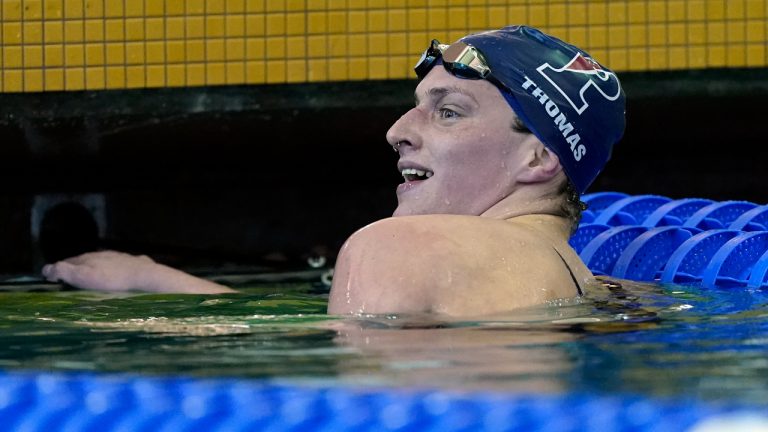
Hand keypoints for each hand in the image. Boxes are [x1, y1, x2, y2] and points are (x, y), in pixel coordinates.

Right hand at [42, 250, 157, 291]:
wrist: (144, 276)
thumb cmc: (112, 279)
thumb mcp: (84, 277)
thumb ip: (65, 271)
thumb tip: (46, 268)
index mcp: (89, 257)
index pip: (70, 261)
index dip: (61, 270)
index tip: (55, 280)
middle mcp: (104, 254)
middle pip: (88, 261)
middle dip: (79, 269)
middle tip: (74, 281)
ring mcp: (121, 257)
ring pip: (105, 262)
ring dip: (98, 269)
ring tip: (95, 281)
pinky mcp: (136, 264)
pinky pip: (124, 266)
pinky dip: (117, 271)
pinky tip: (119, 278)